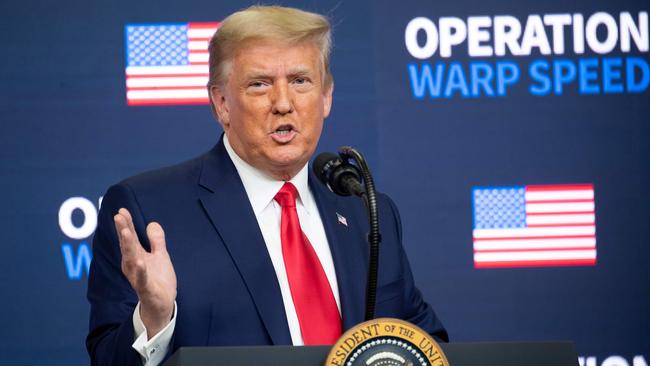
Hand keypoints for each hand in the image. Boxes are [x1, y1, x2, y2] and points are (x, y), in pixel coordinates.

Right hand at [114, 208, 176, 337]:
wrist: (162, 305)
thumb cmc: (158, 280)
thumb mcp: (160, 256)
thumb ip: (156, 240)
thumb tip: (152, 223)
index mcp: (136, 256)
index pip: (130, 238)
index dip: (126, 224)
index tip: (121, 210)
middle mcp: (134, 266)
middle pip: (128, 245)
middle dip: (123, 230)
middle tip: (118, 216)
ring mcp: (139, 277)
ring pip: (132, 260)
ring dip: (128, 246)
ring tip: (125, 232)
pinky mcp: (146, 288)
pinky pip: (143, 279)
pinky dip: (141, 270)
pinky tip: (140, 261)